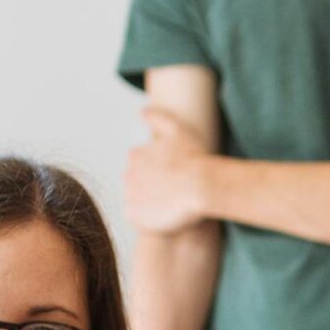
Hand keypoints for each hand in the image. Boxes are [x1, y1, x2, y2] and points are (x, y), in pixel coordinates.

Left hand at [124, 108, 212, 233]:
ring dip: (149, 202)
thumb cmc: (194, 158)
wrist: (201, 187)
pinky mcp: (135, 216)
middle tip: (173, 190)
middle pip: (136, 182)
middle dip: (151, 185)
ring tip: (171, 204)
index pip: (140, 164)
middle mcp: (128, 174)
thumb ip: (158, 118)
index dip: (158, 170)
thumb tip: (141, 111)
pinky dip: (148, 218)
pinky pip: (137, 218)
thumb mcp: (178, 130)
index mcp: (136, 155)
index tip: (173, 174)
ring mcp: (131, 196)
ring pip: (137, 200)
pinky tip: (165, 215)